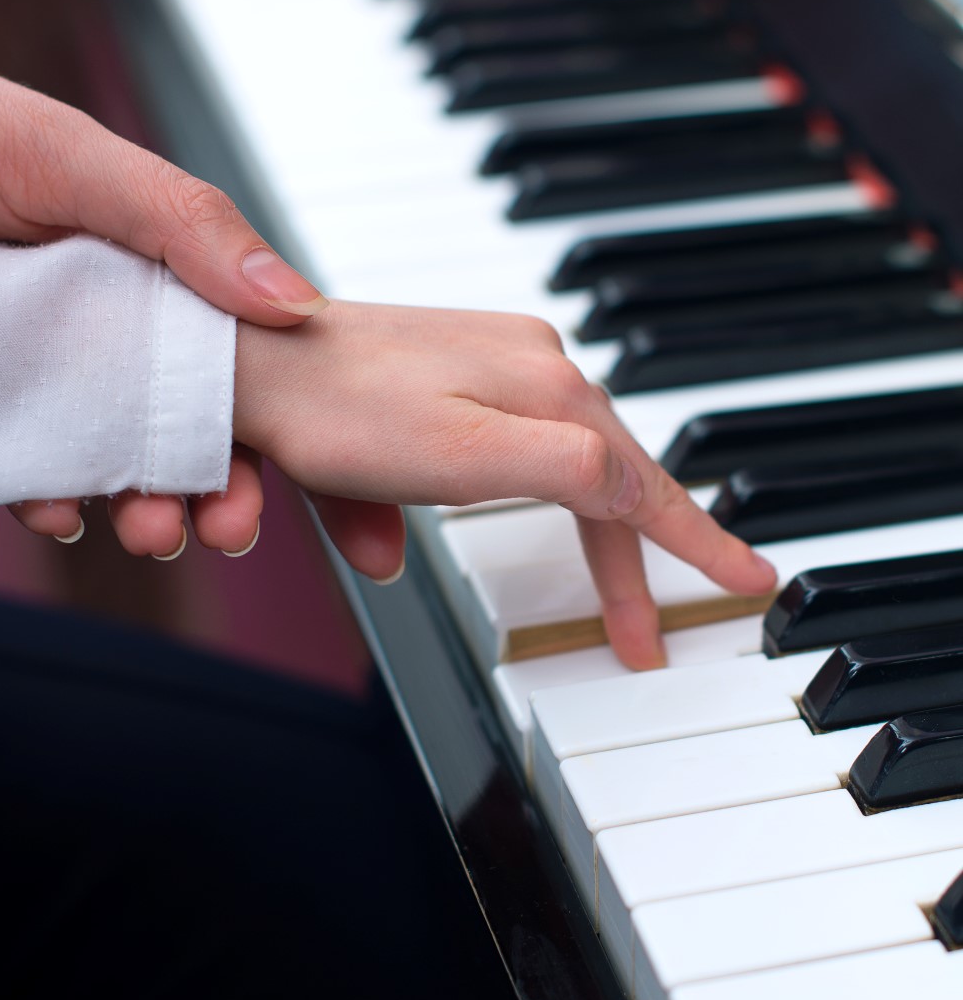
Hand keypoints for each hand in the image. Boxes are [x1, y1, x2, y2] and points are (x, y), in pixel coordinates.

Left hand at [0, 39, 338, 557]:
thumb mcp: (65, 155)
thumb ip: (180, 220)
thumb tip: (293, 297)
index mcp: (158, 271)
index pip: (258, 363)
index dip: (313, 435)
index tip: (357, 505)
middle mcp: (112, 329)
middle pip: (199, 431)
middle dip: (228, 492)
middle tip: (231, 526)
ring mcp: (48, 374)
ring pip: (123, 464)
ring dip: (150, 508)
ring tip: (150, 530)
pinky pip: (27, 476)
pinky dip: (50, 503)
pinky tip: (58, 512)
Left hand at [233, 301, 777, 669]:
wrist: (249, 362)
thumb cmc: (339, 411)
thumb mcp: (463, 450)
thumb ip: (567, 468)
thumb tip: (640, 487)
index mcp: (548, 386)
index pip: (641, 481)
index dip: (696, 540)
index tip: (750, 581)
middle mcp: (533, 364)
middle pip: (606, 481)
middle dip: (627, 564)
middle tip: (641, 636)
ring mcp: (493, 365)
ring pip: (559, 468)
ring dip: (577, 535)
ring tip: (605, 595)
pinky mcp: (453, 374)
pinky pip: (509, 451)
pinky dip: (517, 498)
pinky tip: (517, 525)